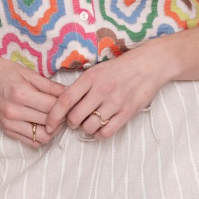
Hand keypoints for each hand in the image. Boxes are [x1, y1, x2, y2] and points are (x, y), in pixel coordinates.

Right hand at [0, 55, 66, 148]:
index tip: (70, 101)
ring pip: (42, 137)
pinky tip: (44, 125)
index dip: (66, 105)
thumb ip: (50, 86)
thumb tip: (70, 94)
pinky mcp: (7, 131)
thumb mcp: (29, 73)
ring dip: (53, 130)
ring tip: (55, 118)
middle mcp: (14, 112)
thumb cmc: (5, 72)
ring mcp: (9, 123)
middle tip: (66, 109)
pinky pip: (31, 142)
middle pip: (49, 122)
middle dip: (62, 117)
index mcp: (21, 94)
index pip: (53, 107)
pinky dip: (41, 136)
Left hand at [45, 44, 164, 140]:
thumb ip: (81, 86)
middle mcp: (101, 90)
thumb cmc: (120, 68)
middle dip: (71, 123)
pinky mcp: (128, 112)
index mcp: (90, 77)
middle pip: (75, 117)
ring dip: (86, 128)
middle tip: (75, 120)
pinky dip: (99, 134)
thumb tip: (62, 105)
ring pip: (90, 127)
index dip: (53, 116)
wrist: (149, 65)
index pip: (65, 101)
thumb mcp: (97, 70)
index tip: (49, 124)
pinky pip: (106, 132)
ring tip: (90, 122)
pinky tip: (101, 127)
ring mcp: (115, 102)